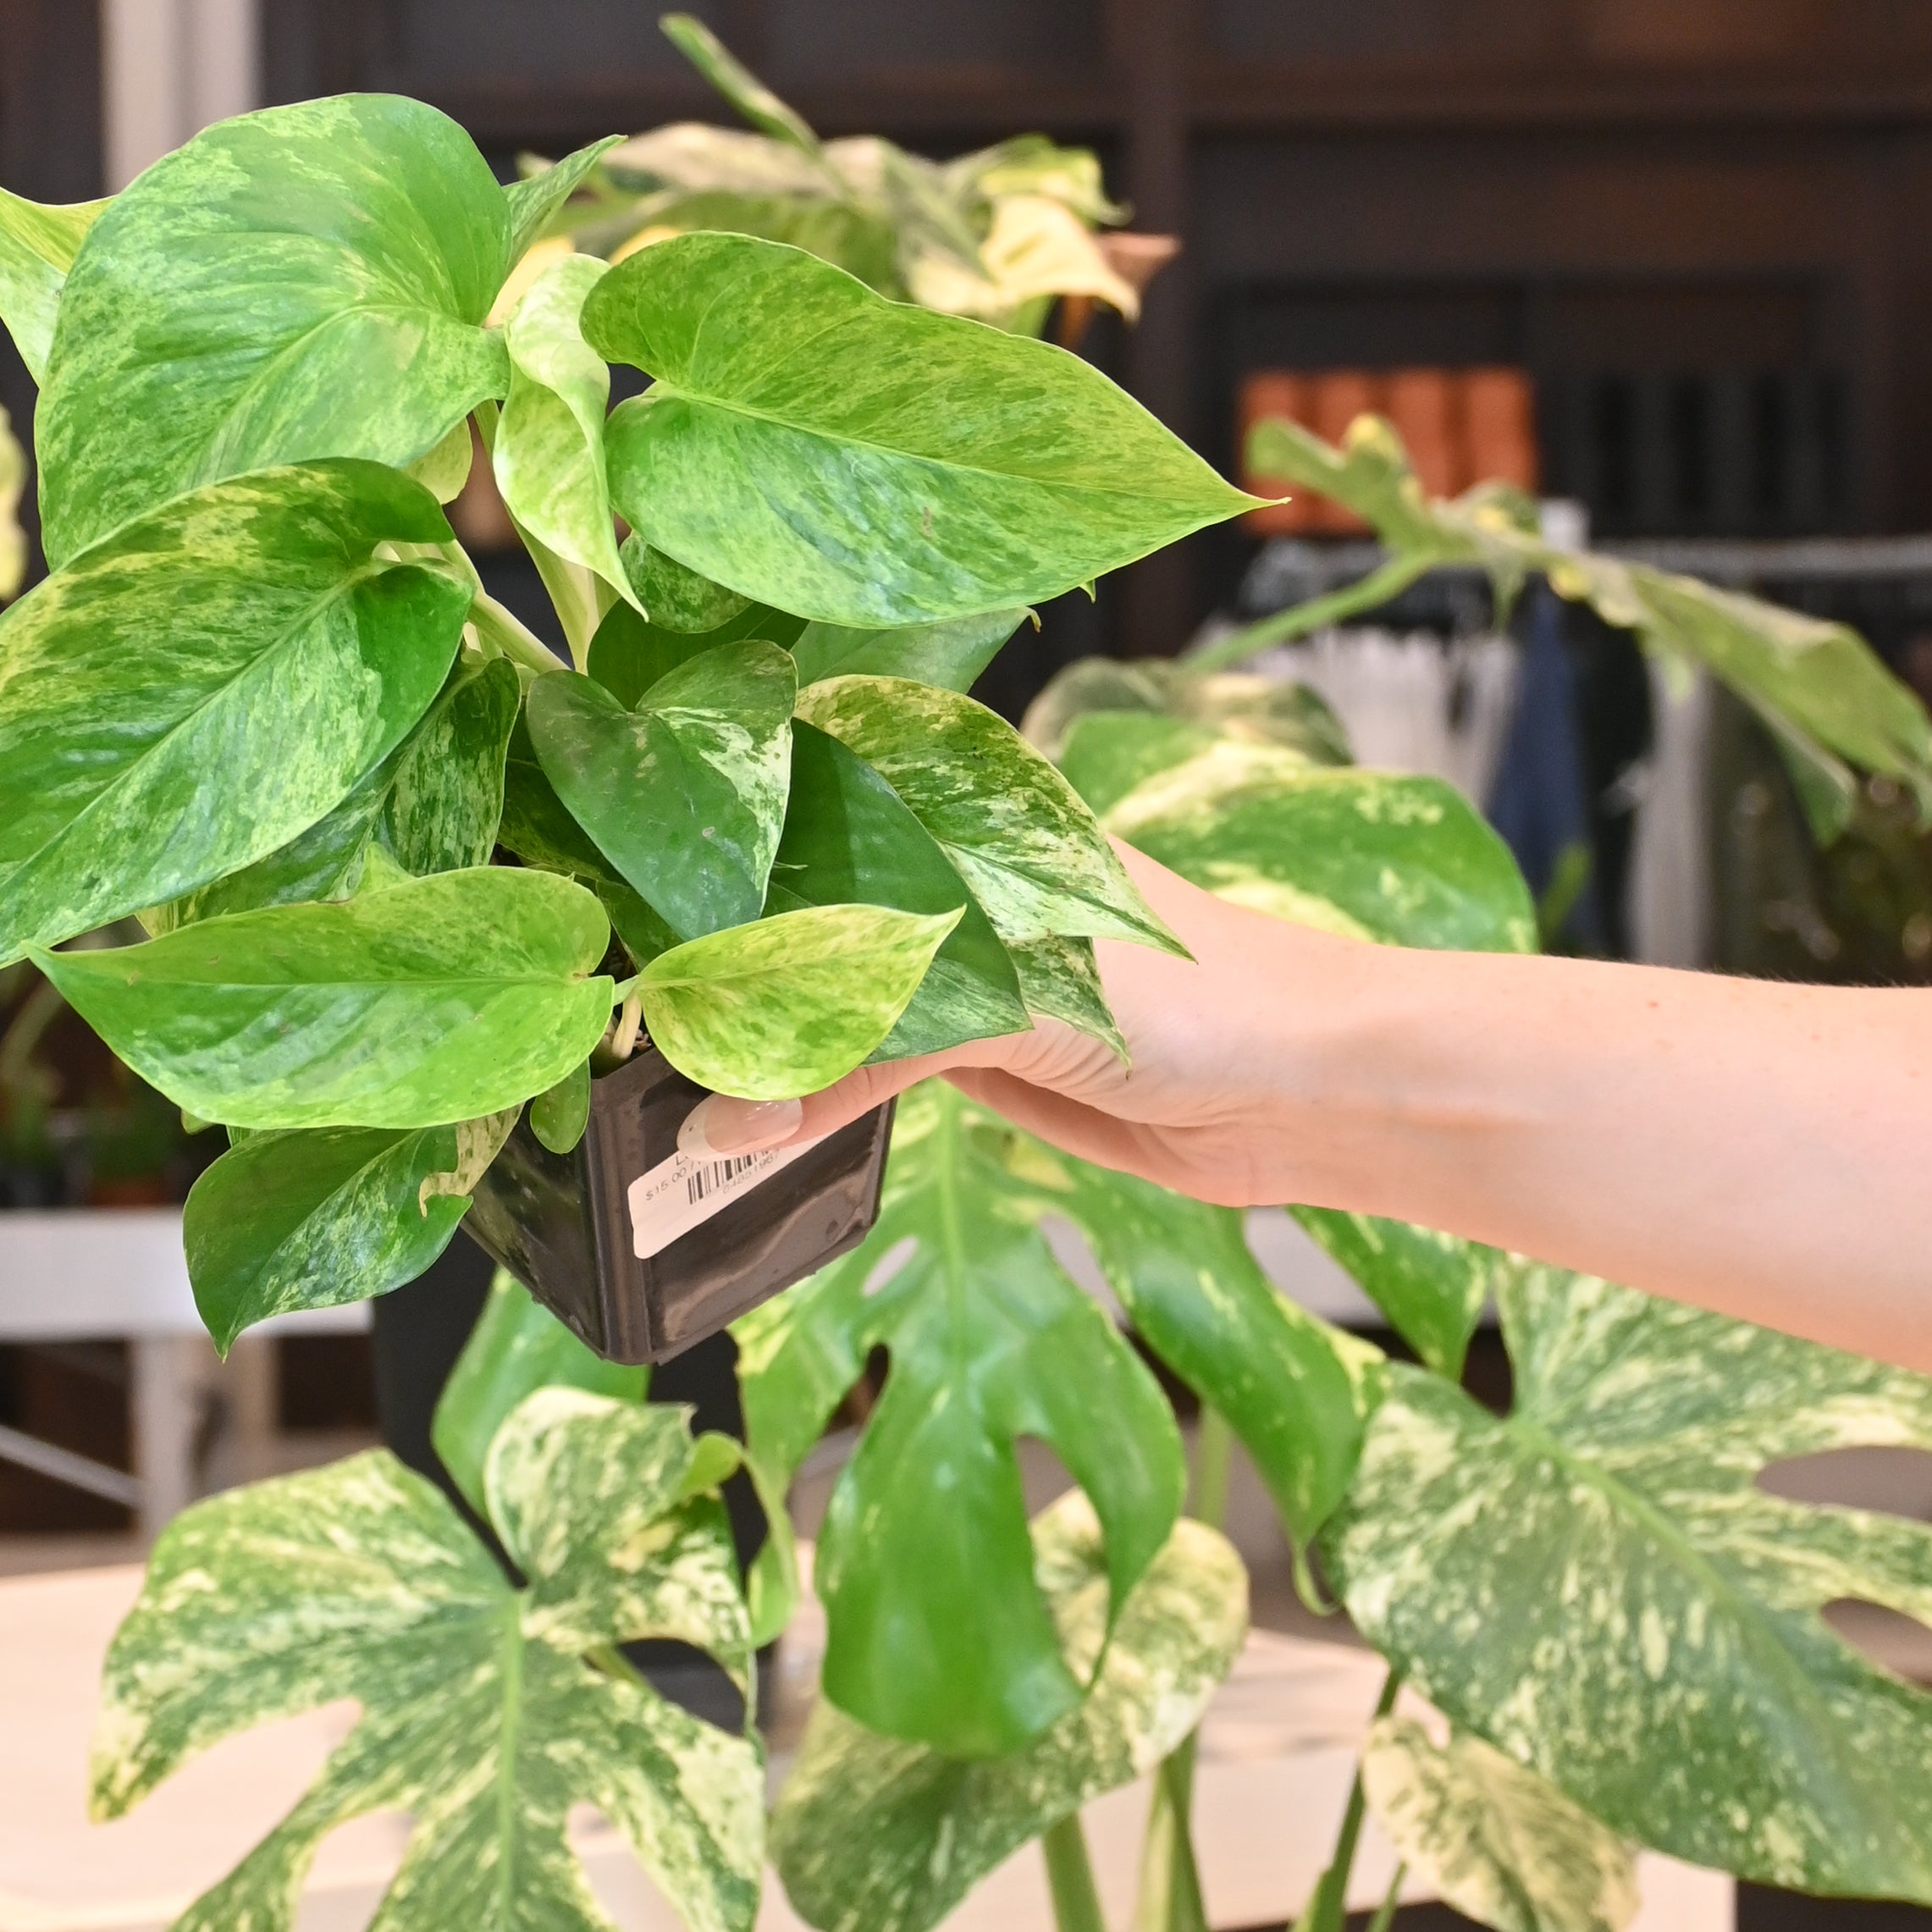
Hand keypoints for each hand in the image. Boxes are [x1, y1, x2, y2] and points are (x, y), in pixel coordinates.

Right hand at [676, 850, 1358, 1205]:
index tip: (613, 890)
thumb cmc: (1193, 994)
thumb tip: (725, 1122)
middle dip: (718, 960)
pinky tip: (738, 1128)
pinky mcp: (983, 1050)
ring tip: (655, 1076)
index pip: (803, 803)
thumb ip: (864, 1047)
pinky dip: (810, 1099)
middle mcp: (953, 875)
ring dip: (758, 1041)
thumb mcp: (1011, 997)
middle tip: (614, 1008)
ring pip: (831, 994)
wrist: (1318, 1090)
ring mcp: (966, 965)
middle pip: (804, 909)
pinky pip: (870, 1068)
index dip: (712, 847)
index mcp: (962, 808)